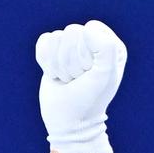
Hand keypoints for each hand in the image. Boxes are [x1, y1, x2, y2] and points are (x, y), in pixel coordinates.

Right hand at [35, 20, 125, 152]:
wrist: (70, 123)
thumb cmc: (90, 99)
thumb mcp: (106, 75)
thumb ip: (106, 47)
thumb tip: (86, 29)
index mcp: (110, 44)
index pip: (90, 30)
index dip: (86, 54)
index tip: (90, 73)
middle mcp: (92, 41)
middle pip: (71, 32)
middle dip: (71, 62)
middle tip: (78, 79)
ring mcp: (71, 46)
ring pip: (55, 39)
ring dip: (58, 65)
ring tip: (68, 79)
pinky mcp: (53, 51)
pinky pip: (43, 43)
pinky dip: (46, 63)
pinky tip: (56, 75)